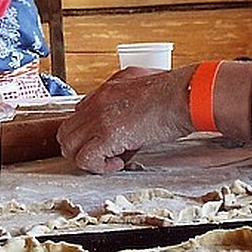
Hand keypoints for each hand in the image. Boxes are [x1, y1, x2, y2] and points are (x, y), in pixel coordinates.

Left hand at [57, 64, 195, 173]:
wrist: (184, 95)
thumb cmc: (175, 92)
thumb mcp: (144, 84)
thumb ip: (128, 95)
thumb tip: (127, 117)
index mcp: (106, 89)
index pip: (79, 114)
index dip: (90, 132)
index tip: (109, 140)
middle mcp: (97, 102)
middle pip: (67, 131)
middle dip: (82, 147)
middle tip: (105, 154)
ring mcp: (99, 118)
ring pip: (69, 146)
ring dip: (88, 158)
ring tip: (112, 160)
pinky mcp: (108, 135)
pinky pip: (85, 159)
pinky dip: (98, 167)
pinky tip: (118, 164)